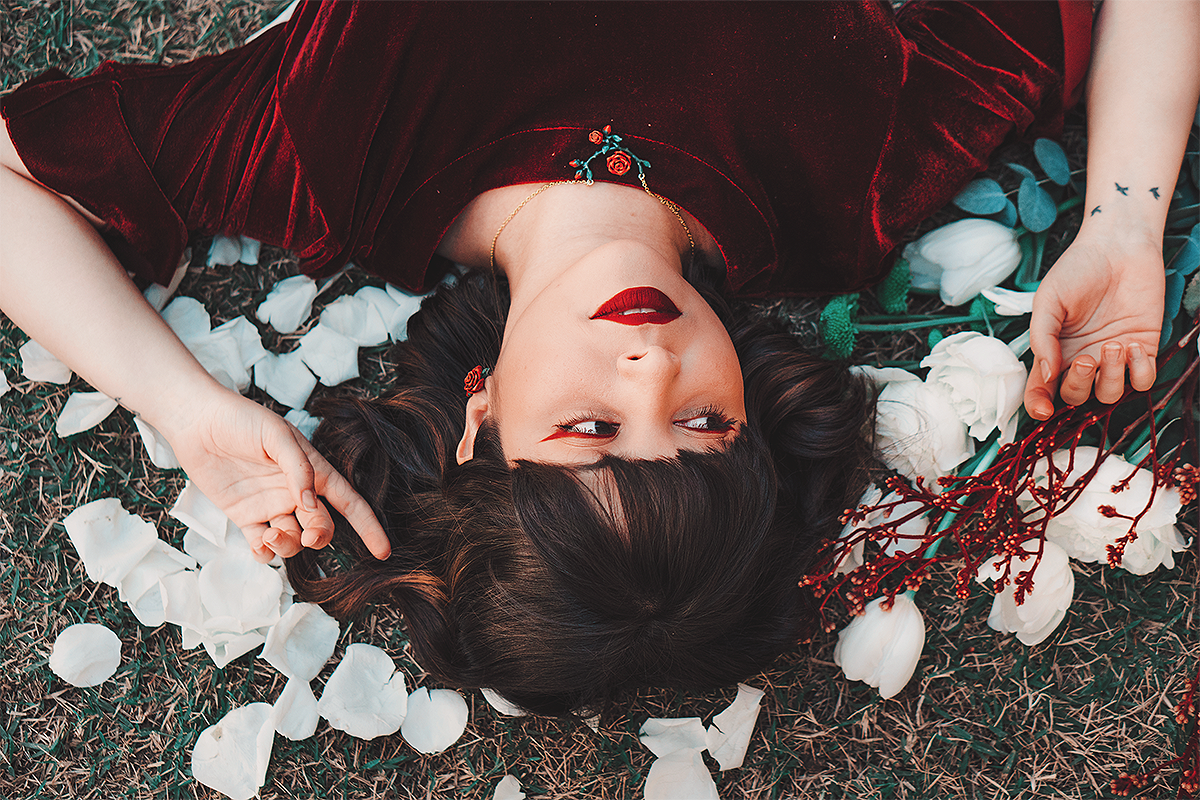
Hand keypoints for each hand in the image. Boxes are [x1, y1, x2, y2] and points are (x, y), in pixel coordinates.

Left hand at [164, 389, 390, 562]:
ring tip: (270, 536)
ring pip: (292, 539)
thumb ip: (298, 467)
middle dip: (319, 537)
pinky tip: (259, 544)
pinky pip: (261, 545)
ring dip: (287, 546)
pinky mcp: (245, 516)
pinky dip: (264, 554)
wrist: (197, 421)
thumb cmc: (241, 419)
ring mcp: (270, 506)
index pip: (349, 503)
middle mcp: (296, 492)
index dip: (368, 526)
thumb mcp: (276, 435)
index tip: (383, 550)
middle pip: (321, 527)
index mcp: (313, 471)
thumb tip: (310, 503)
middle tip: (306, 537)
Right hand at [1024, 228, 1162, 418]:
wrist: (1119, 246)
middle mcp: (1082, 359)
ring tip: (1114, 345)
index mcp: (1054, 351)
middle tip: (1085, 358)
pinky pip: (1143, 380)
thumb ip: (1041, 338)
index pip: (1042, 390)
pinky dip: (1140, 372)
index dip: (1039, 405)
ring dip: (1112, 377)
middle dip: (1079, 385)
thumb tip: (1045, 374)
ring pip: (1110, 394)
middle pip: (1076, 397)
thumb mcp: (1048, 301)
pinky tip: (1133, 347)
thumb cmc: (1078, 269)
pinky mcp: (1143, 348)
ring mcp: (1112, 357)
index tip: (1043, 409)